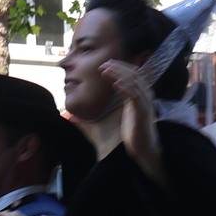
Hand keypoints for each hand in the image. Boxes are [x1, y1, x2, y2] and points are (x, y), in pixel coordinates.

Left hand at [101, 58, 162, 180]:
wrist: (144, 150)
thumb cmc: (131, 136)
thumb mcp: (111, 121)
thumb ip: (93, 117)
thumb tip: (71, 117)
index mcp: (137, 96)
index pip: (130, 75)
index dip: (118, 68)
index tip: (104, 65)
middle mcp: (143, 97)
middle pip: (133, 74)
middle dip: (118, 67)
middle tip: (104, 64)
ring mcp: (144, 104)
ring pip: (134, 82)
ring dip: (120, 74)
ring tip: (106, 70)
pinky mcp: (143, 113)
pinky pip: (135, 96)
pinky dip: (126, 88)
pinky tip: (116, 83)